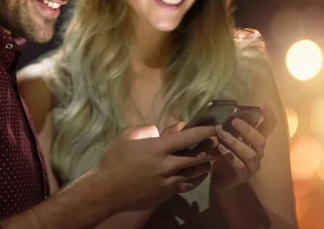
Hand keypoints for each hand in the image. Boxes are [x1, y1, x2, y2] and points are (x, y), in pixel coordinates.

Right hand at [92, 124, 216, 211]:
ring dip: (204, 165)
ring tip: (209, 158)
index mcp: (157, 148)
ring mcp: (167, 182)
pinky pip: (186, 186)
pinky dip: (195, 179)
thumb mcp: (129, 137)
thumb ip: (150, 130)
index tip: (215, 127)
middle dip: (210, 148)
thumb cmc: (114, 160)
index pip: (188, 138)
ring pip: (195, 173)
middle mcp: (166, 166)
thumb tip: (169, 128)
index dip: (204, 132)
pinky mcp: (166, 195)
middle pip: (196, 157)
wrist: (106, 191)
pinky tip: (197, 174)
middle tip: (216, 142)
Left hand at [211, 102, 276, 191]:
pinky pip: (240, 166)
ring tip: (221, 135)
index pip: (268, 128)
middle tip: (234, 121)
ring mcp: (252, 166)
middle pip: (260, 141)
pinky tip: (220, 149)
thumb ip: (229, 127)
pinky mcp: (243, 176)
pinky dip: (230, 156)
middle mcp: (257, 153)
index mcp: (255, 141)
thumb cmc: (224, 154)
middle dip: (248, 130)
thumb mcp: (227, 137)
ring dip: (236, 143)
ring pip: (251, 154)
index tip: (262, 105)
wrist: (219, 179)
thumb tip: (224, 112)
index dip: (268, 117)